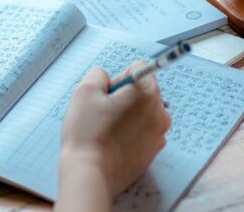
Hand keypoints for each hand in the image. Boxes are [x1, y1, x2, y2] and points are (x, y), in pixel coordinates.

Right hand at [55, 62, 170, 211]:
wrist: (91, 173)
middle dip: (122, 97)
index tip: (105, 95)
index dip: (117, 79)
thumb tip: (106, 77)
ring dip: (126, 115)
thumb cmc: (87, 132)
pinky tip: (112, 143)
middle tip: (102, 112)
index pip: (137, 69)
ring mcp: (158, 134)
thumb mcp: (84, 92)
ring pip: (142, 112)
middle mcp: (159, 112)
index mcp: (146, 93)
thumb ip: (98, 74)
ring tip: (105, 129)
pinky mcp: (152, 152)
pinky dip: (129, 133)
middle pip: (142, 91)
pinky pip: (142, 132)